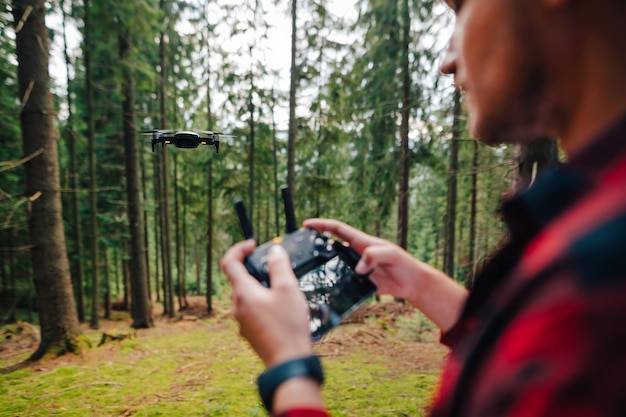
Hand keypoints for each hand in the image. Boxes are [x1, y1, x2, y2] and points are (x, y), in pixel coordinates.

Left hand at [220, 240, 311, 366]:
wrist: (288, 363)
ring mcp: (243, 322)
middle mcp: (238, 307)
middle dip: (256, 268)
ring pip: (248, 295)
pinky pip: (254, 310)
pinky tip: (284, 308)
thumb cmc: (288, 326)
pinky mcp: (251, 333)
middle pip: (240, 279)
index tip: (254, 244)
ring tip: (285, 288)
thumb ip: (279, 266)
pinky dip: (265, 301)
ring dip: (262, 286)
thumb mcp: (288, 290)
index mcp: (243, 293)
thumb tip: (274, 251)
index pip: (229, 262)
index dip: (239, 249)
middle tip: (277, 266)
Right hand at [303, 218, 467, 331]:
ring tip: (308, 270)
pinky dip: (334, 283)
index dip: (322, 225)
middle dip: (316, 244)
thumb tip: (358, 267)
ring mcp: (356, 267)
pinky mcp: (359, 281)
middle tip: (300, 247)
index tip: (307, 224)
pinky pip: (342, 280)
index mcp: (362, 242)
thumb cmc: (404, 264)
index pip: (337, 229)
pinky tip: (326, 289)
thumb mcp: (391, 255)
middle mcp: (356, 253)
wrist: (412, 283)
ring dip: (323, 266)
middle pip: (331, 245)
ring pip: (334, 264)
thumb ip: (375, 256)